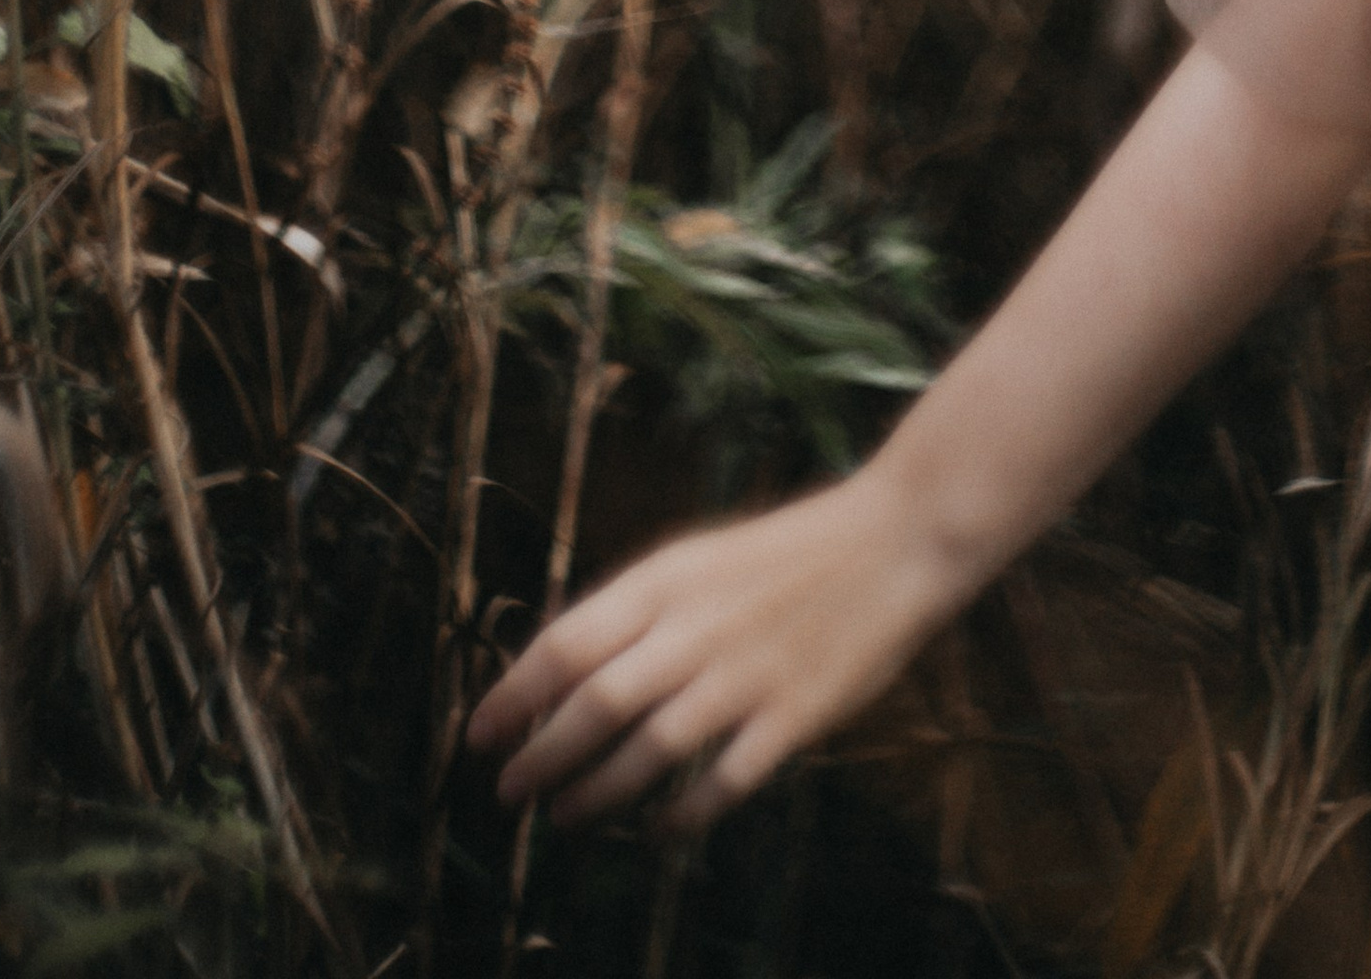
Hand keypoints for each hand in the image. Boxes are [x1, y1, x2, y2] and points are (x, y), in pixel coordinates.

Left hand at [466, 464, 968, 831]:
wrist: (892, 539)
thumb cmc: (786, 553)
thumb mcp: (699, 558)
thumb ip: (637, 609)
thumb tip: (563, 669)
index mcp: (667, 579)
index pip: (567, 643)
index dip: (514, 695)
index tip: (477, 735)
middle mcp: (697, 627)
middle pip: (596, 704)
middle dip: (541, 757)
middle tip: (507, 794)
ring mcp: (746, 674)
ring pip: (650, 750)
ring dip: (597, 793)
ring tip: (562, 819)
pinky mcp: (794, 715)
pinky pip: (724, 780)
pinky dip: (684, 815)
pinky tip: (659, 831)